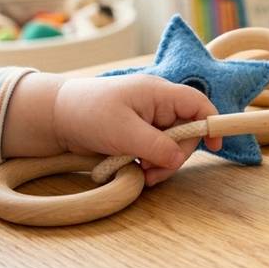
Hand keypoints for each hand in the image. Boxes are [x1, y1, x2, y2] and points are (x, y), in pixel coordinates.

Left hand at [3, 74, 221, 185]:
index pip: (198, 105)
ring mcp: (147, 120)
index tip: (215, 147)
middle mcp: (157, 105)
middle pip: (186, 132)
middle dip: (175, 156)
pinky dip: (149, 163)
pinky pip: (155, 150)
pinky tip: (135, 170)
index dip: (211, 124)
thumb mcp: (124, 132)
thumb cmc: (88, 114)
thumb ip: (156, 146)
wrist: (53, 118)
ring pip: (171, 145)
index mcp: (159, 94)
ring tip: (141, 174)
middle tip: (153, 173)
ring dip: (160, 163)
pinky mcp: (137, 133)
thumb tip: (178, 159)